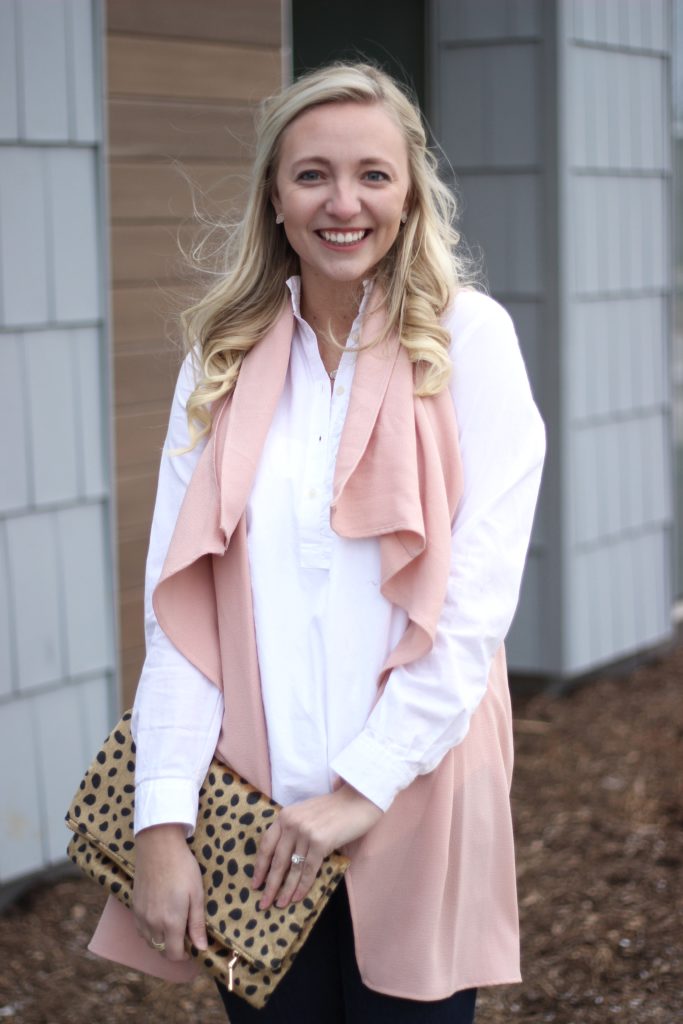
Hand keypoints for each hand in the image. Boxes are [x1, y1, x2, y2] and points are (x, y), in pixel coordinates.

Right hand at [133, 824, 207, 960]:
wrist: (158, 847)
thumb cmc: (182, 868)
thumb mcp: (196, 895)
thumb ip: (197, 925)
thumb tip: (201, 949)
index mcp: (171, 923)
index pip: (174, 955)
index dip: (184, 956)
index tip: (192, 948)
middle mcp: (152, 924)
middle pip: (161, 951)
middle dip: (173, 949)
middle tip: (185, 935)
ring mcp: (141, 916)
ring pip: (149, 942)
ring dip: (161, 941)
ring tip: (174, 926)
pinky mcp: (134, 906)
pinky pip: (141, 930)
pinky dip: (150, 932)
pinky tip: (159, 918)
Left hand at [252, 784, 382, 910]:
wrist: (358, 800)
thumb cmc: (334, 809)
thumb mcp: (305, 814)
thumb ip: (292, 830)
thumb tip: (282, 859)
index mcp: (285, 816)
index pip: (266, 845)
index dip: (260, 867)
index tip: (255, 883)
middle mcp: (292, 823)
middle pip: (277, 860)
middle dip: (269, 884)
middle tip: (263, 903)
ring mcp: (305, 833)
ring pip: (292, 868)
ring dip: (285, 890)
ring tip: (279, 905)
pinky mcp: (320, 842)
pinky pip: (308, 870)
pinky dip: (302, 886)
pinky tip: (297, 898)